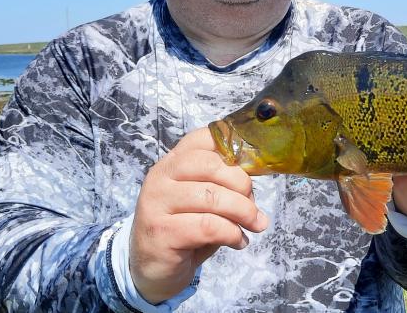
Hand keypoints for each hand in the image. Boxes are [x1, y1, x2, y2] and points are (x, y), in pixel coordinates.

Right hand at [129, 127, 268, 303]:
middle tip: (254, 207)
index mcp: (173, 161)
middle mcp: (161, 175)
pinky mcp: (161, 231)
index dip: (236, 148)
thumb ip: (224, 185)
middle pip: (212, 165)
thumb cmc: (185, 228)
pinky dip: (232, 233)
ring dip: (243, 212)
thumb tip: (254, 188)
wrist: (152, 269)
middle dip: (243, 185)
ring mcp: (156, 202)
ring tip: (254, 225)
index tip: (255, 167)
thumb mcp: (205, 200)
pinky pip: (208, 226)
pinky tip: (238, 241)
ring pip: (213, 197)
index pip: (205, 137)